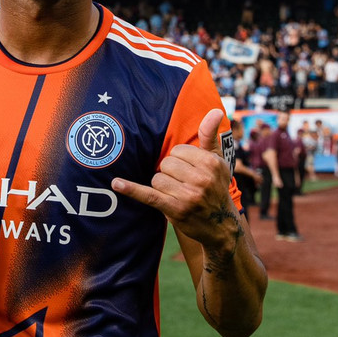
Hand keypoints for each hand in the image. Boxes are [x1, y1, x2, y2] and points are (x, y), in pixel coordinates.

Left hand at [111, 109, 239, 248]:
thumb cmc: (215, 187)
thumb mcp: (217, 162)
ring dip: (162, 186)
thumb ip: (210, 135)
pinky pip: (148, 195)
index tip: (189, 171)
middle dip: (170, 173)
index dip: (179, 161)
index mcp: (211, 163)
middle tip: (184, 185)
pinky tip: (116, 184)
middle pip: (166, 163)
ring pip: (156, 178)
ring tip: (178, 194)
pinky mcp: (175, 209)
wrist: (221, 226)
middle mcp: (201, 178)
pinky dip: (131, 189)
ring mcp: (188, 195)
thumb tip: (216, 110)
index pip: (177, 151)